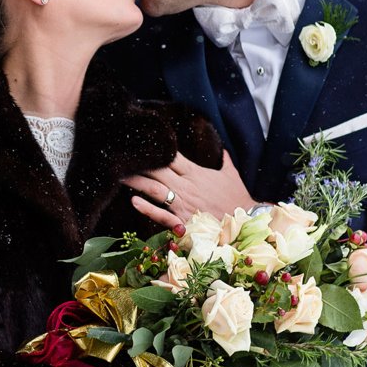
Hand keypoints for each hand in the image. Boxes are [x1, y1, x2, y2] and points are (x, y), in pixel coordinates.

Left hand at [124, 151, 253, 232]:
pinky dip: (147, 208)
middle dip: (139, 162)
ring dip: (136, 181)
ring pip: (155, 189)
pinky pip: (162, 214)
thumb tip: (223, 149)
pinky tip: (133, 202)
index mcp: (196, 173)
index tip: (140, 142)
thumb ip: (225, 161)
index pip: (171, 156)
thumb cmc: (238, 200)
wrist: (247, 225)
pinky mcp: (182, 221)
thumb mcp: (232, 176)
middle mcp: (186, 186)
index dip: (156, 149)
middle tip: (120, 156)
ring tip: (119, 175)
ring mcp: (183, 203)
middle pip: (157, 170)